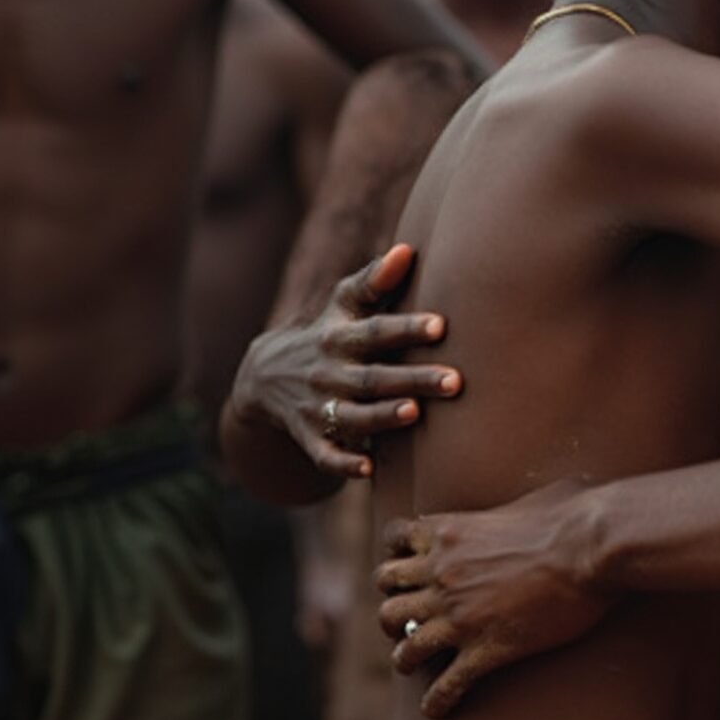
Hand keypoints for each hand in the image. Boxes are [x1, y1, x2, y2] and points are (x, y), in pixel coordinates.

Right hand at [226, 246, 459, 478]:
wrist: (264, 377)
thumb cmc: (328, 332)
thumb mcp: (343, 304)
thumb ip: (375, 280)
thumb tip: (407, 249)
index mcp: (340, 337)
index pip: (376, 331)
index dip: (406, 327)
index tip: (442, 324)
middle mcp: (329, 373)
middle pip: (373, 377)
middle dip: (413, 380)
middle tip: (455, 380)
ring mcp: (318, 408)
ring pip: (351, 415)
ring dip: (381, 417)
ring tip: (413, 414)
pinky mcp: (310, 437)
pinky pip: (324, 456)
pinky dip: (343, 464)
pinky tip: (369, 470)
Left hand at [377, 481, 613, 717]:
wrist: (595, 548)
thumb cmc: (574, 514)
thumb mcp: (532, 495)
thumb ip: (511, 505)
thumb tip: (530, 507)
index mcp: (450, 534)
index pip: (394, 541)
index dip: (397, 556)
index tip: (408, 569)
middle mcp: (443, 576)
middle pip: (388, 602)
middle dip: (394, 615)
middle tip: (408, 623)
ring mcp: (460, 616)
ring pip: (406, 649)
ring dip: (406, 658)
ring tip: (414, 664)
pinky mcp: (485, 648)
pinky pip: (446, 685)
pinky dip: (437, 701)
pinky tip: (438, 708)